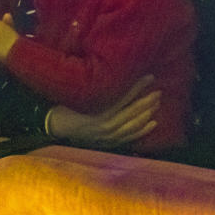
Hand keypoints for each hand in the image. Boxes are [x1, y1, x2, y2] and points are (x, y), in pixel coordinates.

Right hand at [45, 74, 159, 146]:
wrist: (56, 126)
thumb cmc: (68, 105)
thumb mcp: (82, 94)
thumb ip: (101, 87)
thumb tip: (119, 72)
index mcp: (98, 110)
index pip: (123, 97)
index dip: (138, 86)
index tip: (150, 77)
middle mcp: (105, 124)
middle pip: (131, 112)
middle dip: (147, 101)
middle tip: (158, 91)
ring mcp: (107, 135)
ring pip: (133, 125)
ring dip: (147, 113)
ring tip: (157, 102)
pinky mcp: (109, 142)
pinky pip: (129, 137)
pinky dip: (142, 130)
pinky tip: (153, 123)